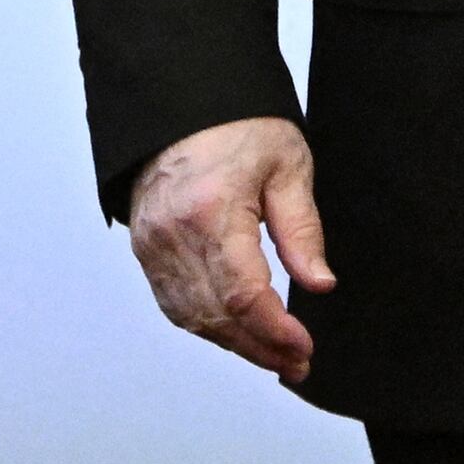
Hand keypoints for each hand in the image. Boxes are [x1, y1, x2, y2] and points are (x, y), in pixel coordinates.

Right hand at [127, 116, 332, 380]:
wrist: (181, 101)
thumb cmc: (235, 124)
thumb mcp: (287, 165)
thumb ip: (302, 229)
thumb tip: (319, 283)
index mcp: (212, 210)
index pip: (242, 294)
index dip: (274, 331)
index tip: (303, 347)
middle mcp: (174, 234)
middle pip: (216, 316)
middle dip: (259, 348)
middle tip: (296, 363)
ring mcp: (153, 245)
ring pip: (192, 318)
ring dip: (234, 344)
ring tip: (273, 355)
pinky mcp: (145, 248)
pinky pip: (172, 303)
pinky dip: (205, 325)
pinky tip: (235, 333)